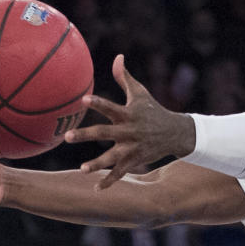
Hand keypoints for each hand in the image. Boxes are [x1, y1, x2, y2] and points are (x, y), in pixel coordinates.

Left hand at [66, 54, 193, 188]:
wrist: (177, 133)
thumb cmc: (153, 110)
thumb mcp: (140, 93)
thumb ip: (124, 77)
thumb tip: (117, 56)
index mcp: (128, 114)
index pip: (110, 107)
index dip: (98, 103)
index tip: (83, 100)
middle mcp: (129, 131)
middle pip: (104, 133)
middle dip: (86, 135)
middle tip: (68, 137)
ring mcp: (132, 148)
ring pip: (112, 158)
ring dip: (97, 164)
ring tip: (82, 170)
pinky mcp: (135, 161)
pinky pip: (120, 173)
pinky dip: (109, 182)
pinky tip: (96, 189)